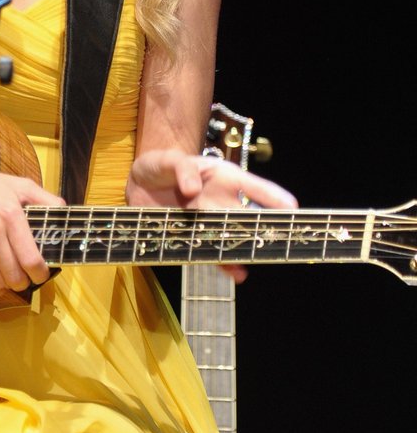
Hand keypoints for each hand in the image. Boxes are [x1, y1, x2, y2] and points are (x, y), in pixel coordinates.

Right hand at [0, 171, 64, 295]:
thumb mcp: (18, 185)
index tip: (40, 274)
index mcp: (9, 215)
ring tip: (6, 272)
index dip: (40, 273)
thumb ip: (45, 199)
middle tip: (23, 275)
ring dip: (4, 282)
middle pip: (14, 277)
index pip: (31, 260)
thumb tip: (64, 213)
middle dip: (23, 280)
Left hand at [126, 148, 297, 282]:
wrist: (140, 185)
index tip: (291, 208)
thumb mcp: (168, 160)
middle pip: (249, 216)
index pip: (253, 186)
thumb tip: (192, 188)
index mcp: (222, 177)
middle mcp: (222, 200)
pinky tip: (236, 273)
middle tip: (282, 240)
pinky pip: (212, 252)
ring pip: (233, 237)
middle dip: (265, 228)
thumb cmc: (162, 166)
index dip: (273, 196)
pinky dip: (224, 263)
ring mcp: (210, 220)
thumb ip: (181, 168)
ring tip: (256, 261)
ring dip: (244, 249)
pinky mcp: (195, 236)